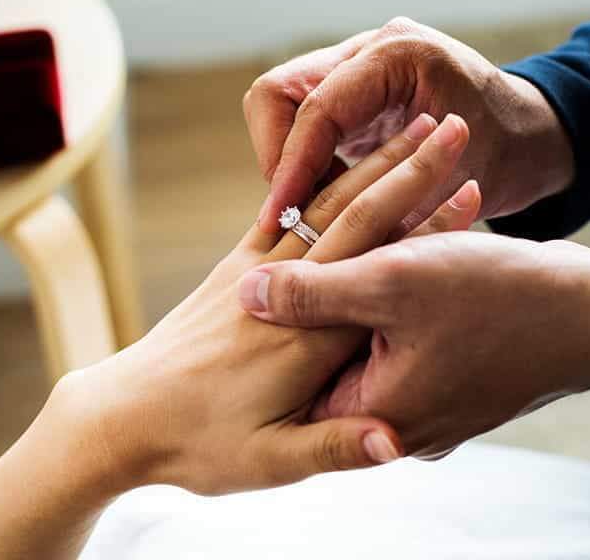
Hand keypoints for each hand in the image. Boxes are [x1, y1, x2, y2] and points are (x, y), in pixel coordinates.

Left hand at [0, 114, 480, 559]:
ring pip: (324, 203)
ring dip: (371, 164)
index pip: (376, 264)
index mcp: (309, 338)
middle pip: (353, 215)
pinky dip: (323, 183)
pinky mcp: (236, 270)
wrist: (120, 418)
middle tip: (446, 127)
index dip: (426, 219)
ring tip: (409, 129)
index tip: (469, 181)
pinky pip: (285, 212)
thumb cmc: (196, 446)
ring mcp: (256, 272)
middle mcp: (288, 295)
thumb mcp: (269, 463)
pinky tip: (344, 161)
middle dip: (406, 169)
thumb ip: (335, 448)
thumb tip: (393, 443)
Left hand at [237, 232, 589, 458]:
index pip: (294, 378)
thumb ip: (314, 297)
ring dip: (357, 298)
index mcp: (373, 410)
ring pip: (368, 346)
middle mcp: (397, 418)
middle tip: (288, 264)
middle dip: (315, 308)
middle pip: (329, 362)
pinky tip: (388, 262)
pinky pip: (403, 342)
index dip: (270, 328)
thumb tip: (248, 296)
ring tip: (336, 260)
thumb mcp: (394, 285)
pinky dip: (392, 304)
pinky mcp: (450, 379)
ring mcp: (428, 403)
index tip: (248, 290)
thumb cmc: (500, 300)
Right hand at [244, 16, 574, 233]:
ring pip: (282, 108)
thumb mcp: (447, 186)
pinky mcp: (353, 91)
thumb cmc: (503, 161)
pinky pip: (304, 122)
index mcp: (399, 56)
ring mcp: (358, 66)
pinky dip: (304, 163)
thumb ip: (381, 201)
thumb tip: (313, 238)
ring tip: (308, 213)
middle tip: (292, 214)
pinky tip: (323, 201)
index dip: (289, 168)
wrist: (532, 139)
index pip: (314, 107)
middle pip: (278, 95)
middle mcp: (370, 50)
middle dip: (278, 158)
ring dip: (288, 163)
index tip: (279, 219)